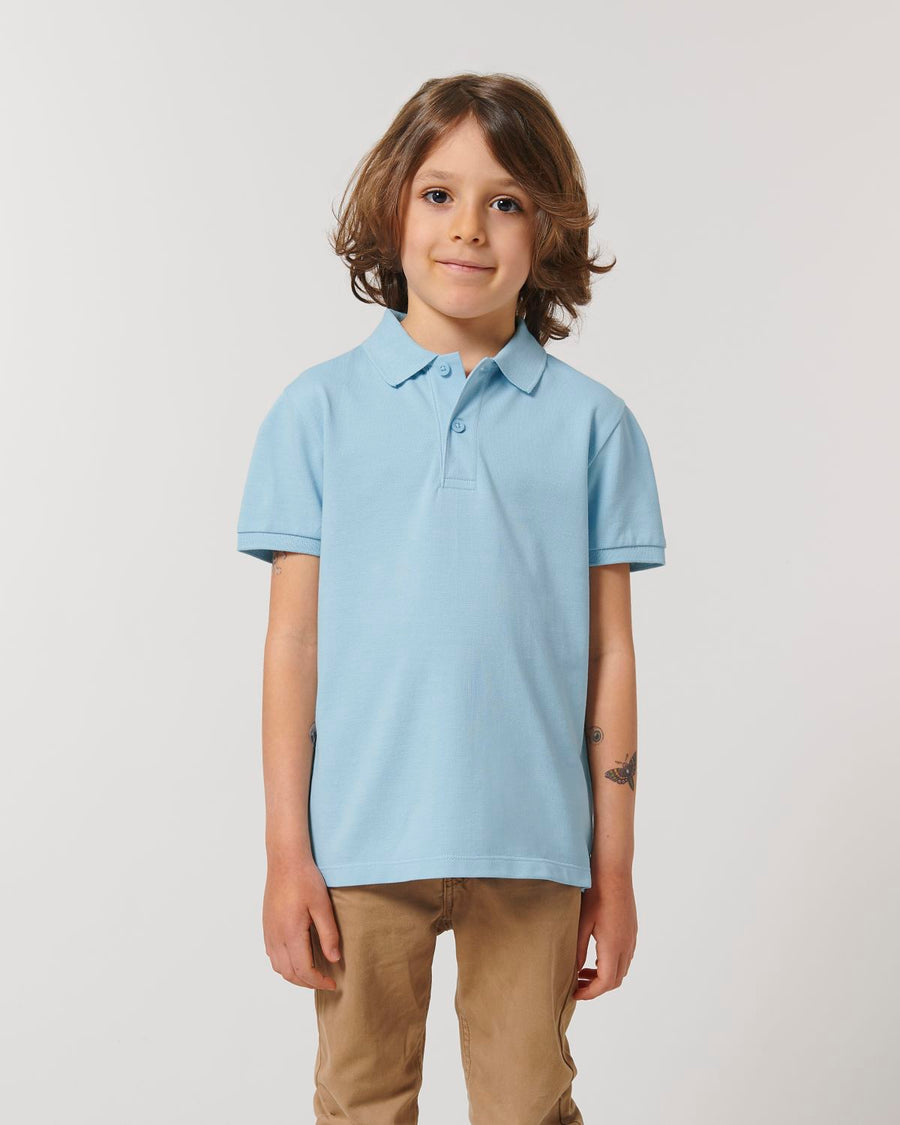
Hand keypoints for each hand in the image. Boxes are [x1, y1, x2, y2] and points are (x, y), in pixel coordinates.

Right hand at [263, 858, 341, 989]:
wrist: (285, 860)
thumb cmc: (305, 879)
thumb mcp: (322, 906)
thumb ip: (328, 934)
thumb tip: (334, 959)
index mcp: (291, 933)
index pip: (303, 970)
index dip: (318, 981)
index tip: (333, 983)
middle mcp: (276, 937)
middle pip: (289, 973)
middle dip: (308, 983)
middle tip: (325, 981)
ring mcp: (269, 932)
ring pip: (278, 967)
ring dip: (295, 975)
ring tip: (313, 973)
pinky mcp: (267, 926)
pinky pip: (273, 955)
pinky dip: (285, 965)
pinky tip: (297, 958)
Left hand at [572, 875, 637, 999]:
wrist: (614, 871)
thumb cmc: (596, 894)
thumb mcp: (581, 923)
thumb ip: (578, 949)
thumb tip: (574, 971)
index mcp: (613, 946)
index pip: (605, 983)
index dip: (590, 993)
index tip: (574, 994)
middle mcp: (626, 945)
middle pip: (615, 980)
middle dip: (596, 987)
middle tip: (576, 984)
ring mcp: (631, 938)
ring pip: (622, 969)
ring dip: (604, 976)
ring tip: (583, 972)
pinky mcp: (632, 930)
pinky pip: (625, 957)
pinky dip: (611, 964)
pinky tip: (596, 956)